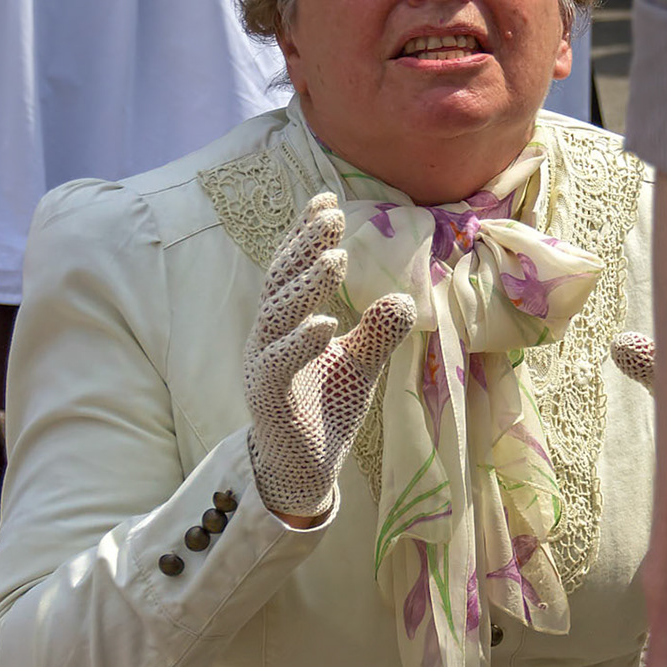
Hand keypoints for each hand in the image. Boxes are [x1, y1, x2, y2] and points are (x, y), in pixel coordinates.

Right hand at [245, 194, 414, 524]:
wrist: (305, 468)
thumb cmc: (326, 407)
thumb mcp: (360, 364)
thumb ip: (377, 331)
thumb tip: (404, 296)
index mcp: (285, 321)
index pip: (292, 268)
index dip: (305, 233)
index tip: (327, 198)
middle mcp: (268, 336)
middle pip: (280, 281)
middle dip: (305, 246)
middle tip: (334, 215)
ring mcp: (263, 365)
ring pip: (276, 316)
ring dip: (306, 286)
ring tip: (337, 258)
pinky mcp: (267, 398)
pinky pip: (277, 364)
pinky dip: (299, 343)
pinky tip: (324, 324)